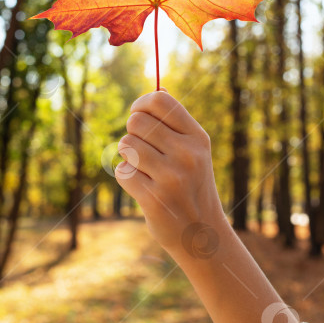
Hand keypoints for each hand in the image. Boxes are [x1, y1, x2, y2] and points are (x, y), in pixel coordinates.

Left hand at [115, 90, 226, 254]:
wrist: (202, 233)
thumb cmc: (192, 185)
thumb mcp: (195, 151)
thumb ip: (176, 123)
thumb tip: (159, 89)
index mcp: (198, 138)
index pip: (160, 101)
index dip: (140, 104)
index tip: (138, 115)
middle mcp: (188, 154)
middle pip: (137, 121)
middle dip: (131, 132)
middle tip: (141, 148)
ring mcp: (172, 177)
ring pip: (126, 145)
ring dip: (127, 156)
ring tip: (143, 168)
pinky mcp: (155, 198)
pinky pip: (122, 172)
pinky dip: (126, 177)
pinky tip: (142, 187)